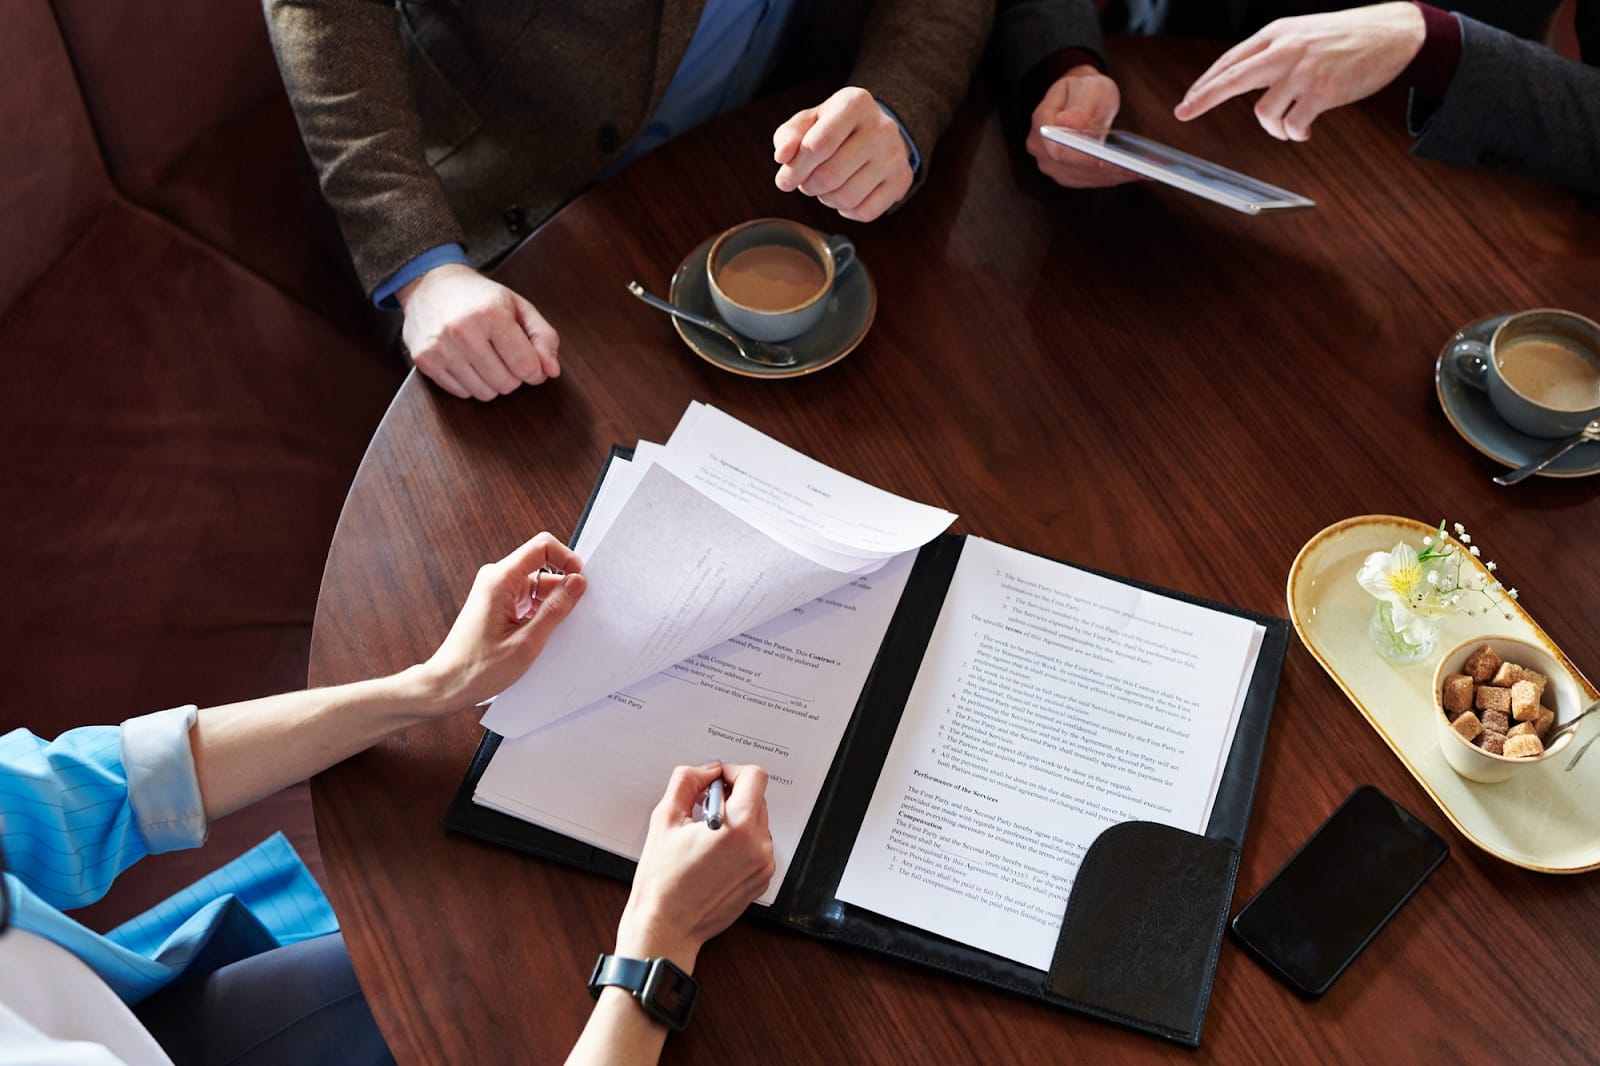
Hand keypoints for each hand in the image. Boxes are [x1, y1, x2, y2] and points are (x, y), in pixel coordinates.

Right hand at [397, 263, 560, 399]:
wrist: (430, 284)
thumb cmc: (481, 297)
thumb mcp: (519, 307)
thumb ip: (543, 337)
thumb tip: (551, 372)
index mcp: (491, 314)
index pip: (526, 366)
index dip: (535, 371)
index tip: (531, 364)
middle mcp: (463, 331)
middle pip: (506, 384)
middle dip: (513, 376)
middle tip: (506, 357)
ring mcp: (440, 347)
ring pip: (484, 393)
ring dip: (492, 382)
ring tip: (487, 359)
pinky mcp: (424, 361)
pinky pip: (461, 393)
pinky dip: (470, 383)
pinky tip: (467, 362)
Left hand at [415, 533, 585, 711]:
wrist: (446, 685)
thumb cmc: (478, 669)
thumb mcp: (527, 643)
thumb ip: (555, 609)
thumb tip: (577, 583)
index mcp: (499, 580)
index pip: (542, 546)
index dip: (567, 559)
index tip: (580, 582)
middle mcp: (496, 579)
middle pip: (542, 567)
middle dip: (561, 589)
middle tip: (569, 618)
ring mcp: (496, 591)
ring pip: (537, 585)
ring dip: (550, 605)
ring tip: (549, 634)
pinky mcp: (497, 604)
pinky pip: (527, 598)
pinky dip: (539, 613)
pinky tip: (538, 636)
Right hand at [615, 763, 775, 968]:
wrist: (666, 927)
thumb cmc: (662, 881)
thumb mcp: (665, 818)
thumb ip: (687, 782)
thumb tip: (706, 771)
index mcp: (739, 827)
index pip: (754, 777)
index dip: (732, 771)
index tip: (715, 780)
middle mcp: (759, 845)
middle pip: (757, 798)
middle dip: (731, 795)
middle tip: (703, 808)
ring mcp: (763, 865)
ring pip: (757, 822)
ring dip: (736, 819)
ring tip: (706, 835)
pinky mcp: (761, 880)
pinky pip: (757, 846)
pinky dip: (740, 842)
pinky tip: (713, 854)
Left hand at [773, 87, 912, 221]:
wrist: (877, 132)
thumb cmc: (835, 127)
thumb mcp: (809, 121)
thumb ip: (788, 135)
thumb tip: (782, 156)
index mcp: (855, 103)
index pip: (818, 145)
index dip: (795, 169)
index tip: (784, 180)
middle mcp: (881, 128)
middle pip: (830, 176)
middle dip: (808, 186)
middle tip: (805, 183)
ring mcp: (895, 156)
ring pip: (845, 198)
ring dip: (826, 199)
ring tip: (826, 186)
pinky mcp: (902, 180)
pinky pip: (864, 212)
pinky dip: (847, 210)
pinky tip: (846, 193)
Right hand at [1025, 65, 1138, 187]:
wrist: (1079, 97)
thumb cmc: (1084, 89)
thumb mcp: (1087, 86)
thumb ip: (1079, 105)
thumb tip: (1069, 123)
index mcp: (1041, 123)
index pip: (1057, 149)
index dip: (1082, 157)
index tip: (1104, 160)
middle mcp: (1040, 149)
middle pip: (1073, 167)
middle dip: (1106, 168)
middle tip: (1140, 168)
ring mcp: (1052, 165)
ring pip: (1085, 177)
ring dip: (1115, 175)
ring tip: (1145, 171)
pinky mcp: (1068, 175)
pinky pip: (1091, 180)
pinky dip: (1114, 177)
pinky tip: (1136, 173)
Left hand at [1173, 2, 1425, 141]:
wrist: (1393, 33)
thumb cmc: (1346, 37)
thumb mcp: (1302, 33)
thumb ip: (1271, 54)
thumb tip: (1240, 81)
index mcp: (1278, 33)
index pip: (1231, 61)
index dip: (1206, 83)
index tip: (1187, 101)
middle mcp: (1286, 49)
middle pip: (1232, 78)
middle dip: (1204, 98)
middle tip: (1184, 113)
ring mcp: (1304, 70)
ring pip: (1265, 113)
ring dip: (1274, 128)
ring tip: (1290, 124)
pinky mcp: (1323, 91)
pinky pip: (1293, 126)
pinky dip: (1295, 133)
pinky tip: (1305, 128)